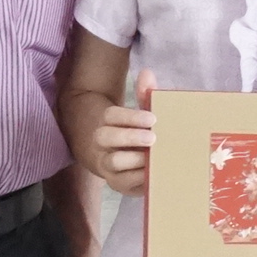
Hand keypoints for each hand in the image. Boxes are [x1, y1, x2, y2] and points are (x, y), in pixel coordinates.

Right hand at [83, 70, 156, 194]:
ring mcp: (107, 166)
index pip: (111, 115)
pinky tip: (155, 173)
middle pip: (105, 137)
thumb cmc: (139, 133)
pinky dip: (140, 178)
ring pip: (112, 162)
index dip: (130, 117)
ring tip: (153, 157)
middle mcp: (102, 144)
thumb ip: (145, 95)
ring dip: (134, 159)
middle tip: (153, 138)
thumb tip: (147, 72)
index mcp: (108, 123)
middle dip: (129, 137)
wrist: (128, 162)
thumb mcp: (143, 115)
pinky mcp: (117, 184)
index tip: (152, 118)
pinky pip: (123, 183)